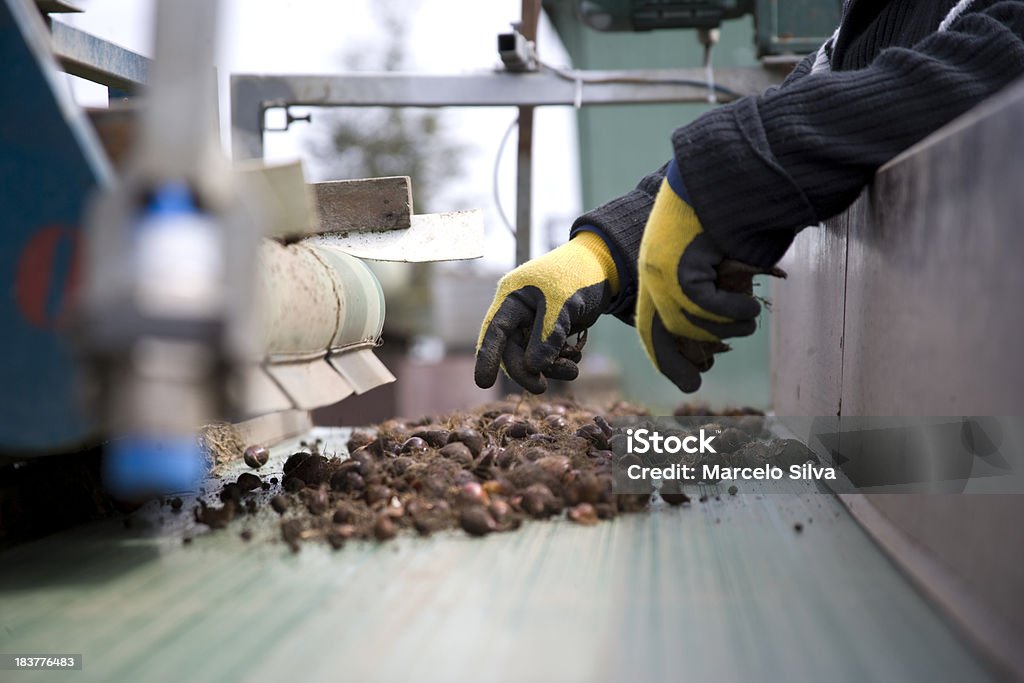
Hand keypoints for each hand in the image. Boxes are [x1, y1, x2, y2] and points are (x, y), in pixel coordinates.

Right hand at [475, 232, 617, 393]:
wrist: (604, 268)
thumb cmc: (578, 276)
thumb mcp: (563, 303)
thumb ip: (547, 336)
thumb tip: (532, 368)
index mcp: (512, 297)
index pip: (494, 330)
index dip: (487, 357)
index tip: (484, 383)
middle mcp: (518, 312)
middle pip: (512, 350)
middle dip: (526, 370)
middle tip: (541, 388)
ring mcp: (534, 323)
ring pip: (531, 357)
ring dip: (548, 368)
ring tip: (572, 371)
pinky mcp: (550, 332)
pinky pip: (547, 355)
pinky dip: (559, 362)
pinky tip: (574, 359)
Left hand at [637, 160, 782, 391]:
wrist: (727, 172)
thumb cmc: (729, 211)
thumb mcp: (711, 253)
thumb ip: (707, 284)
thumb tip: (717, 330)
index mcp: (657, 268)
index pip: (652, 322)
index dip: (665, 355)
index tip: (683, 379)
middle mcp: (653, 272)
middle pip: (662, 334)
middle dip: (677, 364)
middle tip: (695, 384)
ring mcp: (663, 271)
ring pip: (690, 324)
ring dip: (727, 328)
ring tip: (748, 317)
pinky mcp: (681, 267)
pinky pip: (706, 308)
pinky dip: (733, 313)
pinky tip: (750, 308)